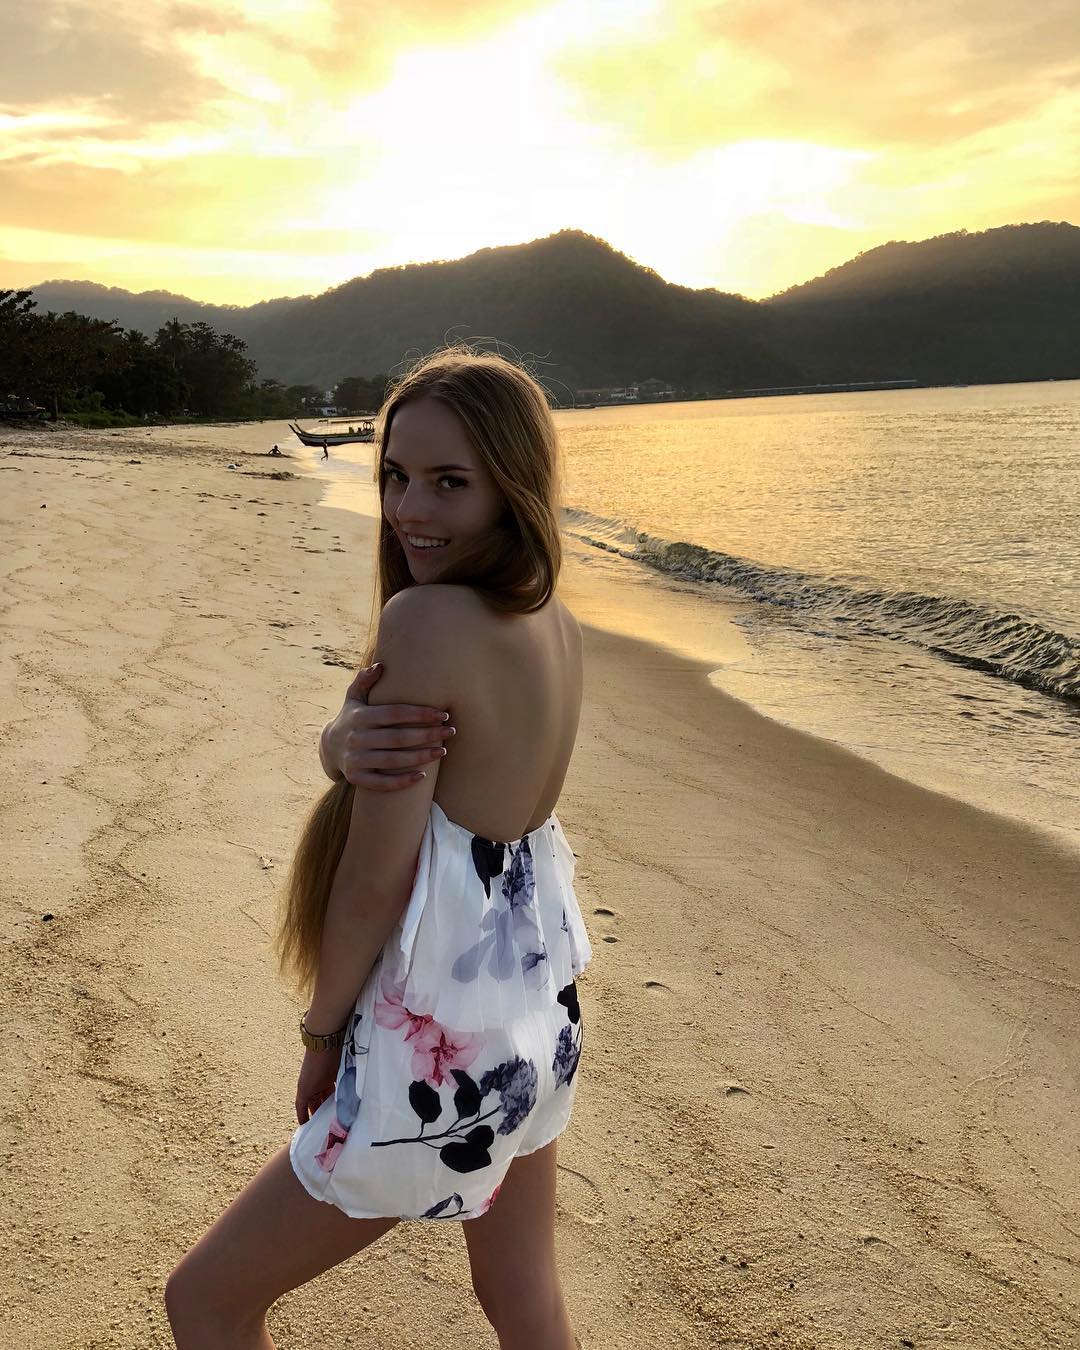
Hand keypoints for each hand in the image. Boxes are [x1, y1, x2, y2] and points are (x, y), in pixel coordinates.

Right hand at [295, 1047, 339, 1123]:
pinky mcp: (337, 1076)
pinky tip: (345, 1108)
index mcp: (305, 1090)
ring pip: (329, 1099)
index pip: (304, 1109)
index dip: (305, 1119)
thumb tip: (307, 1118)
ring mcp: (327, 1082)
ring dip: (332, 1108)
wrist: (326, 1044)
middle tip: (328, 1130)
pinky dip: (340, 1099)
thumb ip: (305, 1102)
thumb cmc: (313, 1066)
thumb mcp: (305, 1088)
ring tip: (338, 1121)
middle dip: (322, 1115)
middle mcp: (316, 1087)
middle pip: (318, 1105)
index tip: (308, 1132)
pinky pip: (338, 1091)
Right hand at [320, 663, 453, 790]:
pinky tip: (422, 777)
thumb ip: (364, 680)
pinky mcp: (357, 778)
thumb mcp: (354, 697)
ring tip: (442, 751)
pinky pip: (381, 783)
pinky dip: (401, 782)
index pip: (395, 713)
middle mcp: (356, 738)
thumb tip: (380, 666)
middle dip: (427, 735)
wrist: (329, 746)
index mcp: (360, 716)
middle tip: (451, 731)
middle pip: (398, 738)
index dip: (420, 714)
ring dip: (420, 757)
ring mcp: (355, 760)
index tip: (442, 714)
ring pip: (392, 761)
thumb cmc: (352, 717)